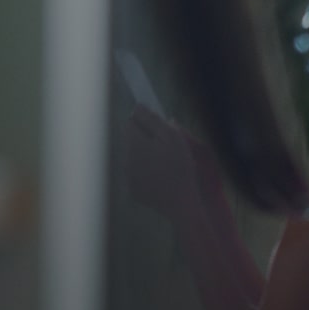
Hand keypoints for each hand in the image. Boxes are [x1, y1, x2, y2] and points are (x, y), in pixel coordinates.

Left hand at [120, 105, 227, 220]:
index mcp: (134, 143)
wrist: (181, 201)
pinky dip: (146, 173)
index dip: (145, 121)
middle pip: (130, 140)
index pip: (131, 122)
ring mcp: (128, 176)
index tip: (158, 127)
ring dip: (145, 155)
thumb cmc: (180, 166)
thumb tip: (138, 108)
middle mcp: (126, 159)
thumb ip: (153, 119)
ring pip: (133, 157)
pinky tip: (162, 177)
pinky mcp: (133, 190)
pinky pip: (136, 175)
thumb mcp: (172, 137)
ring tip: (165, 162)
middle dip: (144, 138)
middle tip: (165, 145)